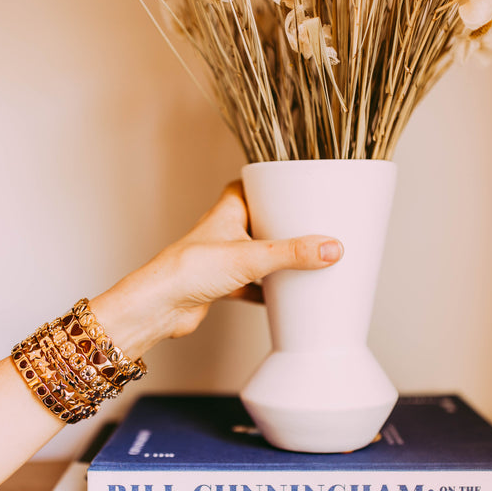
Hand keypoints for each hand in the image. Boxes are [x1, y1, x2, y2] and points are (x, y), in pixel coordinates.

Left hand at [91, 181, 342, 357]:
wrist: (160, 307)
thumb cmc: (187, 269)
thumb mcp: (251, 257)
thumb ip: (293, 254)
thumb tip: (331, 248)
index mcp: (229, 209)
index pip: (252, 184)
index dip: (274, 183)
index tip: (301, 185)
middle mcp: (225, 230)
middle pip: (262, 221)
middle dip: (285, 225)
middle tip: (313, 226)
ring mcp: (223, 258)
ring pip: (259, 254)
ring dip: (279, 259)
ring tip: (308, 260)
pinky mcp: (222, 285)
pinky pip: (254, 284)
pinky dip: (270, 290)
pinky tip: (287, 297)